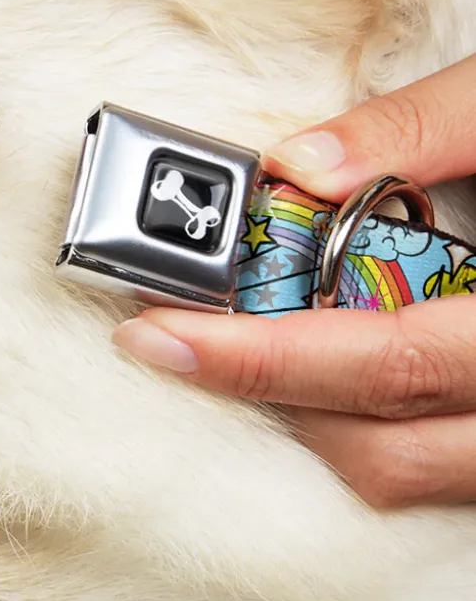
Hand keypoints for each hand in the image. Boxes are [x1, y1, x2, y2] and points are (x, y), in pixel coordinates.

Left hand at [114, 54, 475, 507]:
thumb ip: (420, 128)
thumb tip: (297, 164)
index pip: (386, 360)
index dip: (261, 356)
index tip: (160, 330)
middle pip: (384, 444)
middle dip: (263, 392)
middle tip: (172, 337)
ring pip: (411, 472)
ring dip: (311, 417)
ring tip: (239, 347)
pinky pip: (441, 466)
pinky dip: (368, 425)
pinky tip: (323, 367)